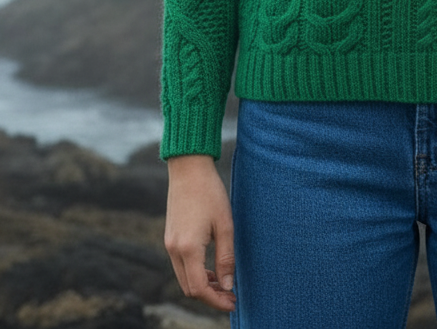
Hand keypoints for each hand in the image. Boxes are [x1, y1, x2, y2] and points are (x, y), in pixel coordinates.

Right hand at [164, 154, 236, 312]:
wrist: (189, 168)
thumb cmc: (210, 192)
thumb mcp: (225, 225)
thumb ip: (226, 258)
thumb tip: (227, 286)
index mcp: (188, 248)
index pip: (199, 289)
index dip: (216, 300)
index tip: (233, 302)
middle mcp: (174, 249)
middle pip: (189, 288)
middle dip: (209, 296)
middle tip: (230, 296)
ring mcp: (169, 244)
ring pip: (184, 278)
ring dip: (202, 285)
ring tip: (223, 283)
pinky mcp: (170, 237)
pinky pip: (180, 265)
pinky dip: (195, 272)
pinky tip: (211, 268)